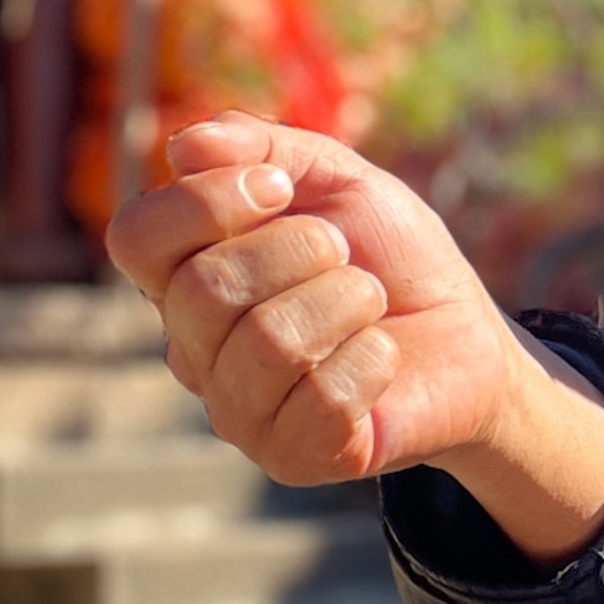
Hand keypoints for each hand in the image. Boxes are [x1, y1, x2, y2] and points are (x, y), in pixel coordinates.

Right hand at [105, 112, 603, 559]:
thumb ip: (263, 149)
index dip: (205, 202)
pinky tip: (383, 356)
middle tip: (345, 253)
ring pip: (266, 344)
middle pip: (204, 289)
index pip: (137, 238)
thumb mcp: (338, 179)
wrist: (466, 335)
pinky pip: (320, 401)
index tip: (281, 188)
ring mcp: (237, 411)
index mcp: (185, 277)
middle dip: (299, 249)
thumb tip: (185, 147)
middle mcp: (193, 350)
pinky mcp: (292, 457)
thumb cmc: (388, 257)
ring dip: (346, 303)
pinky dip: (372, 360)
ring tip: (369, 302)